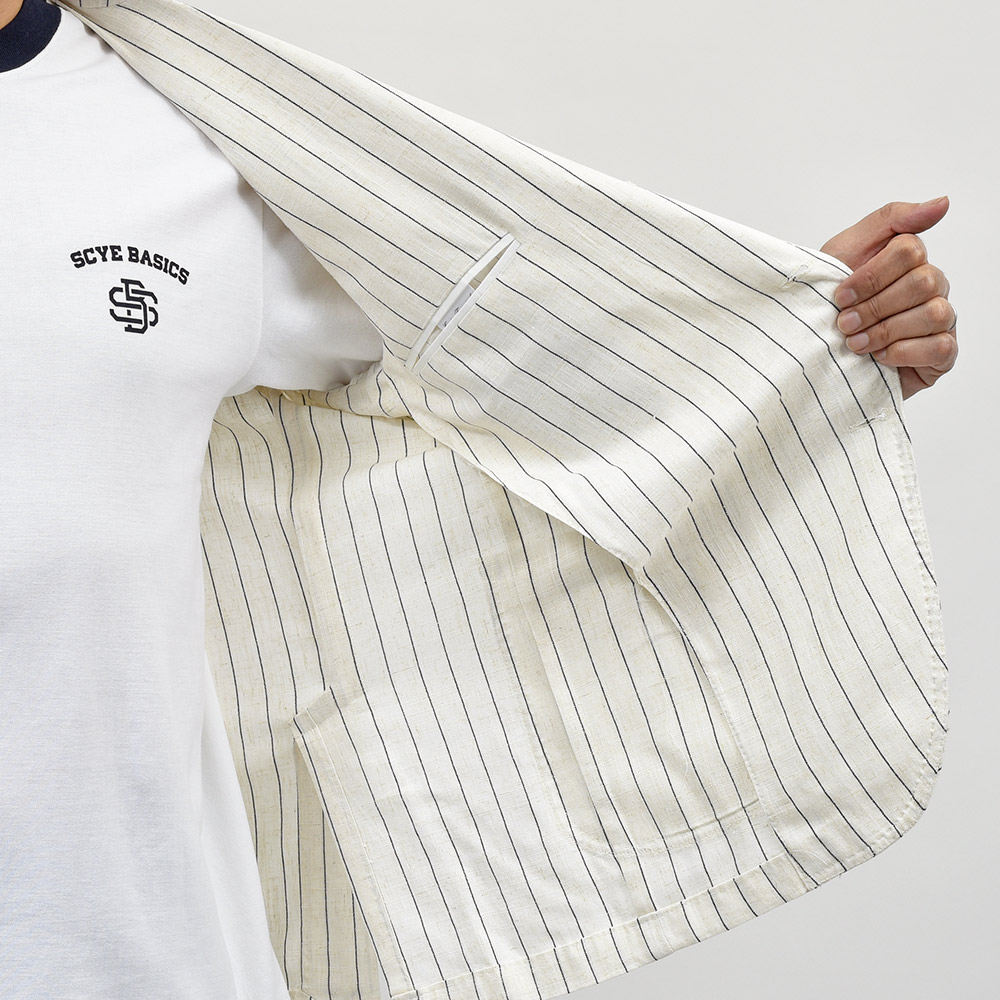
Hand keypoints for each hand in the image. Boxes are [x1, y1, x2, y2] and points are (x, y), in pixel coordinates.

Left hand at [820, 197, 957, 400]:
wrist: (816, 351)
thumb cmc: (831, 300)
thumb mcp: (846, 251)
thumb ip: (891, 219)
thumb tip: (942, 203)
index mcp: (910, 261)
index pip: (909, 251)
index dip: (870, 277)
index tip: (840, 297)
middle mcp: (931, 287)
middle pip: (923, 282)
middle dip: (875, 307)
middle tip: (845, 324)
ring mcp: (940, 319)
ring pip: (934, 313)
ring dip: (886, 331)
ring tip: (856, 343)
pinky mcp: (941, 353)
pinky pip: (941, 347)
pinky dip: (905, 352)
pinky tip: (880, 357)